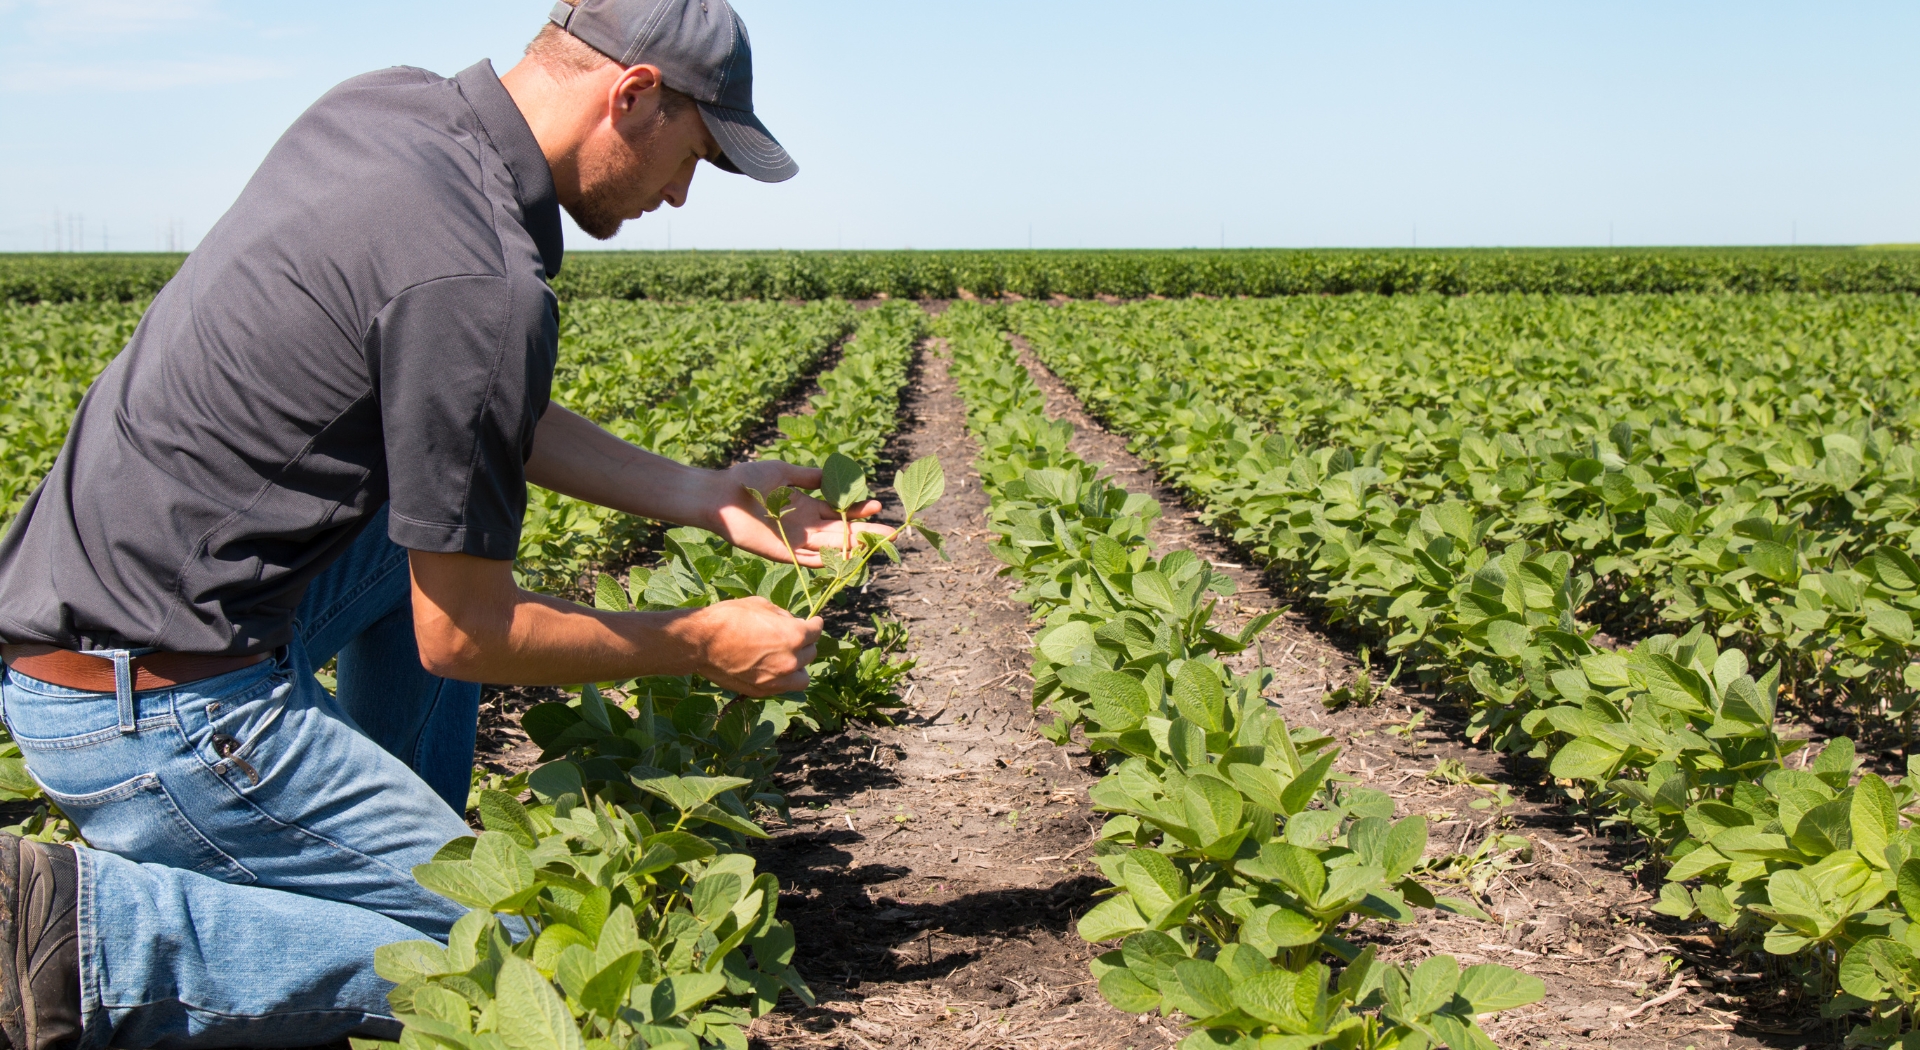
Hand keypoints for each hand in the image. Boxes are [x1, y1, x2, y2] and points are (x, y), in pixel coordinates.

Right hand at [679, 597, 822, 695]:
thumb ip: (781, 615)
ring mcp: (777, 679)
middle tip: (795, 638)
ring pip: (802, 678)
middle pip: (811, 653)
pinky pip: (783, 687)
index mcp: (794, 635)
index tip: (814, 622)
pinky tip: (773, 670)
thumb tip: (790, 621)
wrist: (702, 643)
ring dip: (799, 667)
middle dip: (805, 644)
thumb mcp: (760, 605)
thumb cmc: (729, 618)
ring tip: (789, 659)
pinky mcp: (762, 691)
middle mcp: (791, 660)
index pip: (816, 631)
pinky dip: (783, 679)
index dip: (815, 624)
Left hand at [708, 460, 894, 567]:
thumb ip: (808, 476)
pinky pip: (807, 561)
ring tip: (876, 545)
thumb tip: (834, 475)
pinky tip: (846, 559)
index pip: (840, 512)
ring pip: (830, 548)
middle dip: (866, 533)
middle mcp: (805, 527)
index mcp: (806, 507)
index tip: (878, 506)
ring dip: (852, 548)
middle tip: (893, 533)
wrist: (720, 495)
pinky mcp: (782, 553)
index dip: (860, 511)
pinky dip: (825, 562)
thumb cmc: (747, 479)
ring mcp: (794, 542)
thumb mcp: (784, 472)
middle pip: (842, 533)